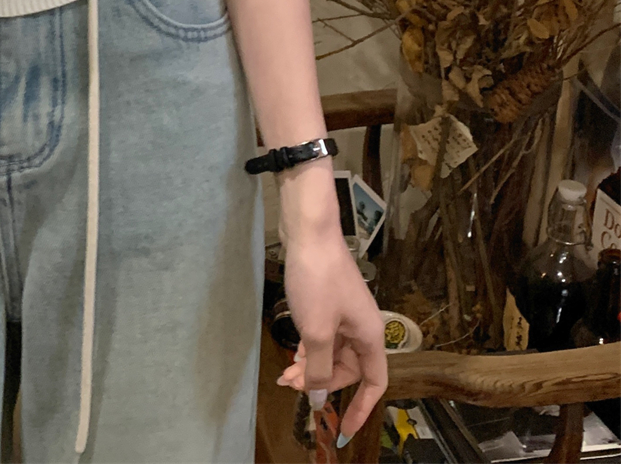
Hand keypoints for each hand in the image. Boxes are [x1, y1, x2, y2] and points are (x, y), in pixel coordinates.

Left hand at [275, 225, 387, 447]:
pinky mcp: (329, 301)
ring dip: (311, 366)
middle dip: (323, 382)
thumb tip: (322, 398)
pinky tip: (292, 354)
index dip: (362, 408)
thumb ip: (321, 369)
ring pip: (332, 353)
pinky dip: (309, 348)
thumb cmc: (318, 281)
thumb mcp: (317, 332)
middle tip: (292, 385)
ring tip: (285, 374)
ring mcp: (345, 313)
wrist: (309, 232)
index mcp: (370, 337)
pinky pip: (323, 336)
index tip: (343, 428)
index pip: (374, 383)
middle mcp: (362, 327)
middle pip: (349, 369)